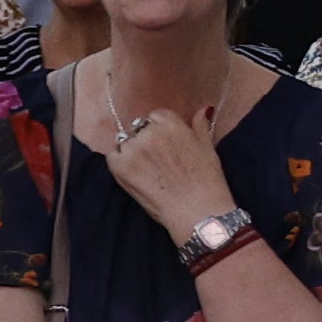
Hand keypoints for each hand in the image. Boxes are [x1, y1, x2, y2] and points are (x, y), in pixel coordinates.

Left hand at [88, 70, 239, 236]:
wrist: (197, 211)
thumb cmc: (207, 181)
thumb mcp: (208, 148)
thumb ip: (200, 126)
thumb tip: (202, 110)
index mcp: (171, 124)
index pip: (156, 116)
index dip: (161, 131)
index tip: (167, 147)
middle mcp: (150, 132)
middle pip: (139, 129)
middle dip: (146, 141)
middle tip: (159, 163)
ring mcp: (133, 149)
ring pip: (125, 143)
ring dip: (133, 153)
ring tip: (148, 173)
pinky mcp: (120, 167)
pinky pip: (113, 157)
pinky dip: (120, 165)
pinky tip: (136, 177)